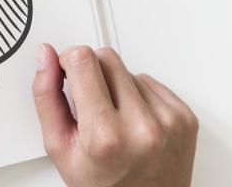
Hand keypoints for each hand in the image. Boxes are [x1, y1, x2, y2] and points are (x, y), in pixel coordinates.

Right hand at [32, 45, 198, 186]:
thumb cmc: (102, 184)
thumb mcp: (59, 146)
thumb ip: (46, 96)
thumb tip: (46, 57)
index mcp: (105, 135)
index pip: (82, 61)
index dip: (67, 61)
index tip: (65, 74)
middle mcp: (142, 126)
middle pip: (106, 58)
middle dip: (90, 72)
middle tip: (88, 104)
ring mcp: (168, 121)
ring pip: (129, 69)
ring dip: (116, 87)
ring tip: (113, 118)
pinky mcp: (185, 117)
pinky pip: (151, 82)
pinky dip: (138, 95)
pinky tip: (132, 119)